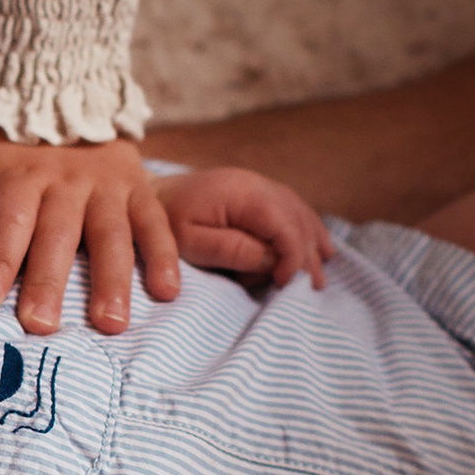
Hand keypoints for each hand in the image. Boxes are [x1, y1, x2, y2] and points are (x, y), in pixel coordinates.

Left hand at [0, 136, 182, 334]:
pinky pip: (154, 221)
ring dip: (112, 280)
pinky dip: (164, 254)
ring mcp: (106, 187)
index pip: (9, 223)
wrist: (58, 84)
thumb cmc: (3, 135)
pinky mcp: (138, 186)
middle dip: (48, 282)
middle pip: (57, 237)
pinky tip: (167, 291)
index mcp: (20, 178)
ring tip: (110, 323)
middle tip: (42, 325)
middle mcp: (65, 184)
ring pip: (110, 235)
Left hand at [156, 168, 336, 288]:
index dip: (293, 257)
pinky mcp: (261, 194)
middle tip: (307, 290)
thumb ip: (232, 249)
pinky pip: (296, 211)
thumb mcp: (190, 241)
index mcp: (242, 193)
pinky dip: (309, 232)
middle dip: (305, 257)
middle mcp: (258, 184)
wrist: (152, 196)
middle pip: (299, 222)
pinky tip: (321, 252)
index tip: (284, 284)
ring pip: (302, 216)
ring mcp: (262, 186)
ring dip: (311, 247)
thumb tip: (273, 261)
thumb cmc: (165, 222)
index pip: (284, 225)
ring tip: (316, 280)